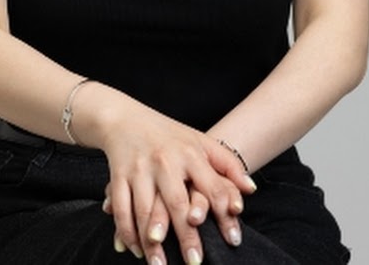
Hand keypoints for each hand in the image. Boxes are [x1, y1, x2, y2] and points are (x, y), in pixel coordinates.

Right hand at [98, 116, 255, 263]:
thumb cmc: (169, 135)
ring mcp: (140, 169)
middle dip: (186, 236)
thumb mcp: (201, 142)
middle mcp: (165, 161)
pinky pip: (121, 209)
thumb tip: (250, 190)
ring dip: (152, 242)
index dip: (224, 213)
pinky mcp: (118, 176)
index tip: (232, 240)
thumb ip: (228, 165)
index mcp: (190, 153)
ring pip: (145, 210)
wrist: (126, 118)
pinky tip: (136, 249)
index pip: (212, 185)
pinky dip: (127, 232)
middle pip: (177, 202)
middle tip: (195, 263)